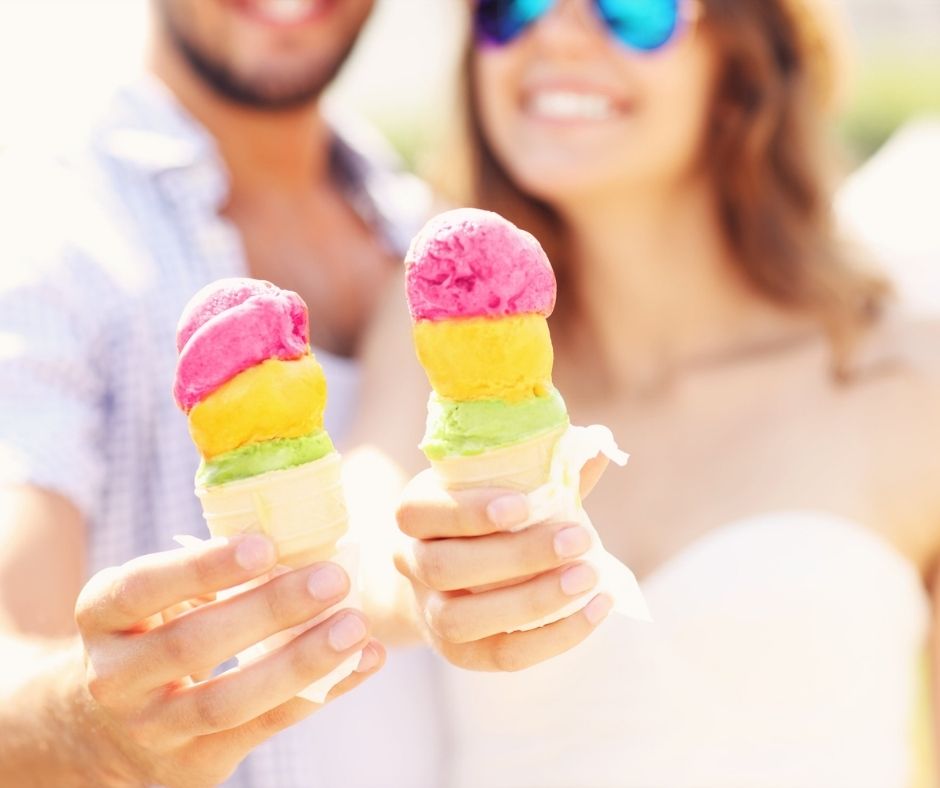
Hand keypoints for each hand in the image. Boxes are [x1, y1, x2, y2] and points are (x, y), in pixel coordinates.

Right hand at [74, 535, 383, 787]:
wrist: (97, 728)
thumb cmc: (148, 634)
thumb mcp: (151, 598)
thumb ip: (204, 572)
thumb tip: (296, 539)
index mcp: (102, 615)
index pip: (142, 588)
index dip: (202, 567)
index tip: (265, 546)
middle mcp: (114, 676)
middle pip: (192, 645)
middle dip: (270, 610)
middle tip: (332, 578)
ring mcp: (151, 728)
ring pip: (229, 701)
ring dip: (301, 661)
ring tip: (356, 626)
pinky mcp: (193, 765)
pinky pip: (265, 727)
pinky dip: (322, 691)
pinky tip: (365, 659)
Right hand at [395, 454, 612, 671]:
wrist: (457, 579)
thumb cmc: (492, 519)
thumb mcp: (505, 487)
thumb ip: (545, 473)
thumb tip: (598, 454)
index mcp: (417, 513)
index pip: (419, 512)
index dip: (467, 511)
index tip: (523, 506)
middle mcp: (410, 564)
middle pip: (445, 568)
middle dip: (516, 556)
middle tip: (578, 539)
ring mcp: (430, 613)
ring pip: (462, 619)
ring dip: (532, 600)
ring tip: (588, 578)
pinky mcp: (458, 653)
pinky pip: (502, 654)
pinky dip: (555, 636)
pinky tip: (597, 609)